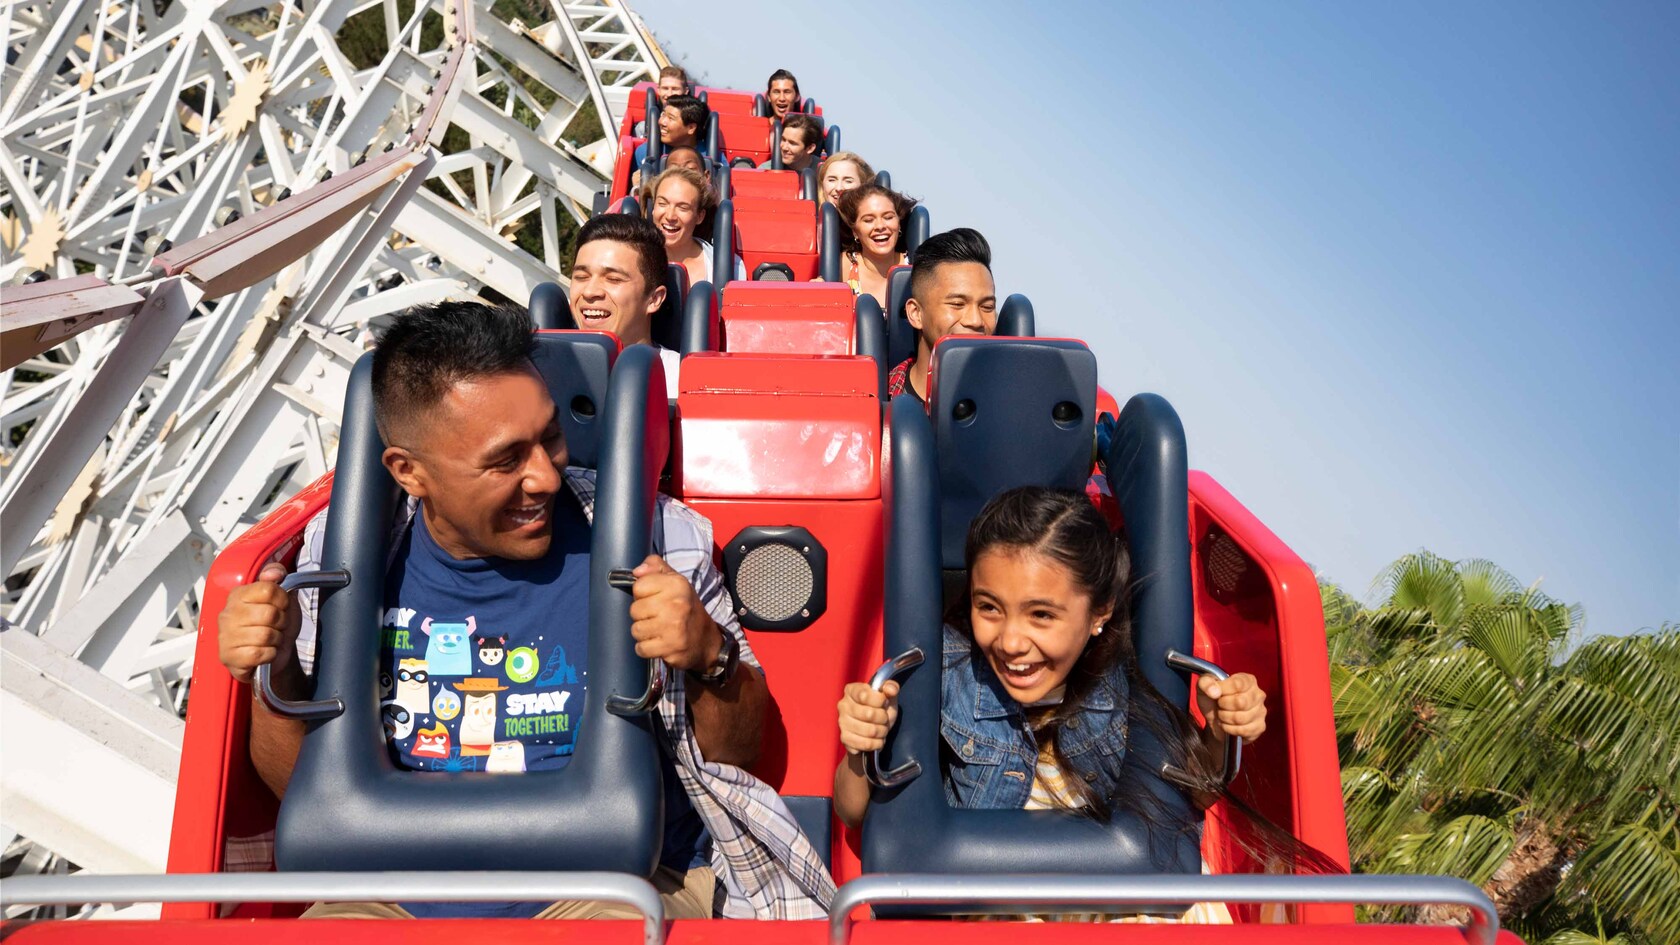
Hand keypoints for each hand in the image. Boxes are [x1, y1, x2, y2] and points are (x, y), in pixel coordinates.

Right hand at [217, 562, 300, 686]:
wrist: (274, 656)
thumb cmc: (275, 626)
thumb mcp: (283, 599)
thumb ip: (278, 578)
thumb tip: (276, 573)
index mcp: (238, 595)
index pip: (269, 589)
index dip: (283, 600)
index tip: (281, 607)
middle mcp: (227, 614)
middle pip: (270, 614)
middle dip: (281, 623)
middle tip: (277, 627)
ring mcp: (225, 636)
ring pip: (266, 635)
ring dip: (276, 640)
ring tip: (270, 640)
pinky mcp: (228, 657)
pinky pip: (260, 654)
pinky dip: (270, 655)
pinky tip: (264, 653)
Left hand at [628, 554, 718, 671]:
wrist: (705, 639)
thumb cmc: (685, 607)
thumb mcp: (675, 580)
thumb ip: (655, 567)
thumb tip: (637, 571)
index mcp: (676, 584)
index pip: (638, 586)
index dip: (642, 594)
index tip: (654, 598)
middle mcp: (676, 604)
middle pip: (634, 610)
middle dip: (642, 615)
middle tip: (657, 617)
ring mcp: (674, 627)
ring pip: (636, 630)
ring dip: (644, 633)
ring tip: (658, 630)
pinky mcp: (670, 647)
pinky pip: (641, 648)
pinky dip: (646, 648)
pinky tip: (658, 643)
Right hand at [837, 680, 898, 754]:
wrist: (873, 730)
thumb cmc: (880, 709)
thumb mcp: (888, 696)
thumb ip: (891, 687)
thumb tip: (891, 689)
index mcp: (851, 690)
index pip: (865, 695)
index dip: (880, 701)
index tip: (884, 703)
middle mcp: (843, 705)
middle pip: (869, 714)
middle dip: (883, 718)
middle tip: (884, 718)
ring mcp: (842, 723)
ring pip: (869, 731)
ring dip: (882, 732)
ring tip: (882, 729)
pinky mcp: (845, 738)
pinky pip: (866, 744)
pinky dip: (877, 743)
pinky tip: (876, 739)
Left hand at [1196, 672, 1265, 744]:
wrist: (1214, 720)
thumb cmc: (1212, 700)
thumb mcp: (1204, 687)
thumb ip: (1205, 683)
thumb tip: (1214, 691)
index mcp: (1247, 680)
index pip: (1237, 684)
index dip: (1223, 691)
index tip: (1216, 694)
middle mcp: (1258, 694)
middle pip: (1240, 702)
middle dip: (1223, 706)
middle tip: (1220, 706)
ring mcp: (1261, 711)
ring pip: (1241, 718)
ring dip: (1225, 718)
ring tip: (1222, 715)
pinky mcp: (1260, 727)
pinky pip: (1244, 730)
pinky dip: (1230, 729)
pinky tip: (1227, 725)